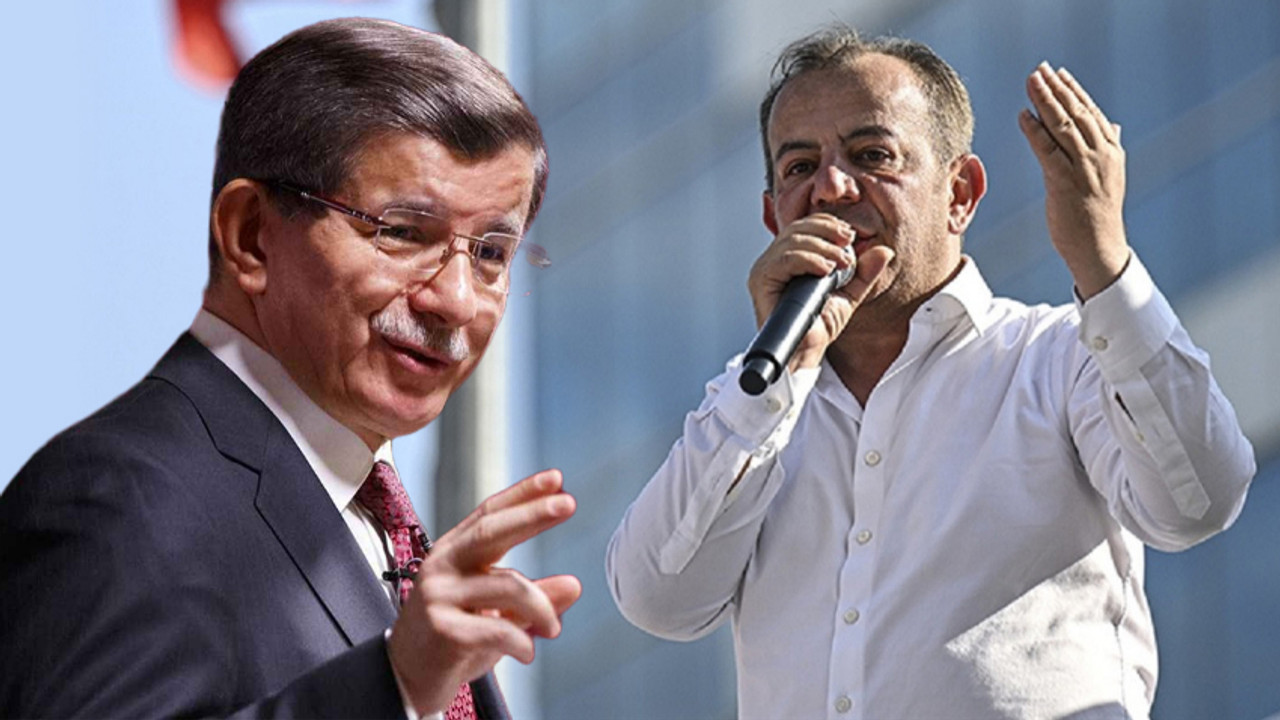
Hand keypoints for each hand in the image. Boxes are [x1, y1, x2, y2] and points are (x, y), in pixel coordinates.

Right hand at [386, 469, 580, 715]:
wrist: (407, 678)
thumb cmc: (453, 638)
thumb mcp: (498, 612)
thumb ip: (534, 595)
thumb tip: (574, 585)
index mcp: (454, 553)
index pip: (489, 513)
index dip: (522, 494)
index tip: (555, 479)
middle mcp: (443, 566)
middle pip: (491, 530)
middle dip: (532, 514)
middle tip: (567, 504)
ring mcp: (439, 595)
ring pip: (508, 585)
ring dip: (541, 608)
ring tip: (553, 628)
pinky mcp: (442, 628)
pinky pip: (498, 629)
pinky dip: (522, 642)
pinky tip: (527, 652)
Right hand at [747, 213, 893, 370]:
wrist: (805, 353)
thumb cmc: (819, 326)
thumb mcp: (849, 294)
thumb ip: (864, 273)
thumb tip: (885, 250)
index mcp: (790, 258)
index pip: (806, 227)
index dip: (828, 224)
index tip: (850, 234)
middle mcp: (774, 260)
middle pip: (798, 228)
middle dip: (826, 231)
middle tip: (849, 241)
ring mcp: (765, 269)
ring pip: (791, 240)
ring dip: (821, 246)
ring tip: (841, 262)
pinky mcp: (761, 281)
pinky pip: (783, 260)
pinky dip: (807, 259)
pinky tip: (825, 269)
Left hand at [1019, 62, 1130, 298]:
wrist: (1100, 250)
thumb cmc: (1099, 216)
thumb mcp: (1110, 177)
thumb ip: (1108, 149)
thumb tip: (1112, 126)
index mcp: (1111, 152)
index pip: (1090, 113)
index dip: (1073, 90)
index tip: (1058, 73)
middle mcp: (1100, 156)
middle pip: (1075, 113)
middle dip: (1056, 88)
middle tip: (1039, 69)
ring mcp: (1083, 169)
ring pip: (1062, 126)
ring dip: (1044, 101)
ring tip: (1030, 81)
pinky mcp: (1064, 183)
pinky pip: (1047, 150)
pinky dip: (1035, 130)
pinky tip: (1024, 115)